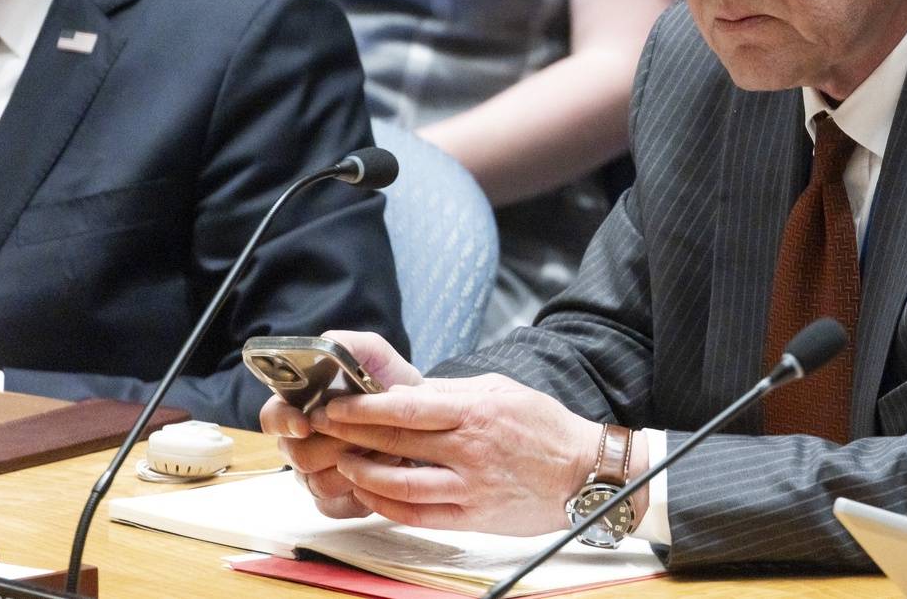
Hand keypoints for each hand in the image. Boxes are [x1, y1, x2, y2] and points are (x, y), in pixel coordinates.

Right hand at [260, 330, 422, 518]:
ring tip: (386, 449)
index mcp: (299, 408)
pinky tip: (383, 474)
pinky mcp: (336, 502)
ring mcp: (315, 476)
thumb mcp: (372, 354)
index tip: (306, 423)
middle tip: (368, 434)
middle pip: (297, 455)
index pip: (272, 418)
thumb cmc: (390, 384)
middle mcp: (300, 444)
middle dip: (336, 444)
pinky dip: (362, 493)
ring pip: (318, 483)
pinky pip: (335, 507)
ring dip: (356, 466)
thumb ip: (345, 344)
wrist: (423, 416)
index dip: (284, 422)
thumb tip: (324, 344)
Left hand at [314, 373, 624, 535]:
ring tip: (341, 462)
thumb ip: (453, 392)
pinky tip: (371, 494)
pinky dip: (388, 505)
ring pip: (400, 484)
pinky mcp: (473, 516)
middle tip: (322, 429)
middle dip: (351, 435)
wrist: (584, 472)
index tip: (336, 405)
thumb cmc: (544, 427)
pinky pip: (419, 514)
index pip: (406, 408)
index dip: (364, 408)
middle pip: (395, 443)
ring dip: (363, 473)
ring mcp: (470, 486)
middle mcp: (470, 449)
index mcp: (475, 412)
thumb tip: (406, 392)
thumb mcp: (500, 391)